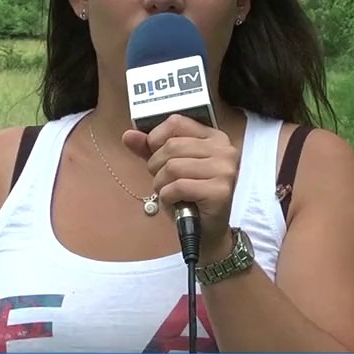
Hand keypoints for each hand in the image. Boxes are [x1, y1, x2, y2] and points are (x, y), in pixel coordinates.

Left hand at [122, 114, 238, 260]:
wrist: (208, 231)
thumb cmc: (190, 197)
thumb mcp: (169, 169)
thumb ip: (150, 150)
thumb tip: (128, 135)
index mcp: (214, 137)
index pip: (176, 122)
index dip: (156, 139)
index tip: (156, 157)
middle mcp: (224, 150)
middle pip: (172, 146)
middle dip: (156, 167)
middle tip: (162, 182)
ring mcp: (225, 170)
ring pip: (173, 167)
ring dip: (161, 184)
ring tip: (168, 193)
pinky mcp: (220, 191)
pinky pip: (178, 186)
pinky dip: (168, 197)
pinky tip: (175, 202)